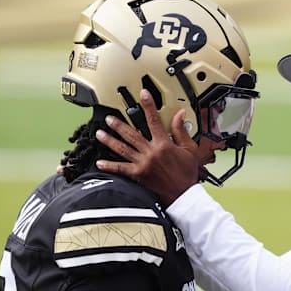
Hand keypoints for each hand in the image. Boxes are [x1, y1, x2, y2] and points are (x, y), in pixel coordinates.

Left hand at [95, 89, 199, 205]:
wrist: (183, 196)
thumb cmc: (187, 175)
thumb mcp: (190, 150)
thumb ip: (181, 132)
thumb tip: (180, 116)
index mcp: (164, 144)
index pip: (154, 120)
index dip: (148, 105)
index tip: (142, 95)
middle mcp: (151, 152)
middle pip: (131, 134)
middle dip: (119, 124)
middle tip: (109, 118)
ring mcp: (142, 164)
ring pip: (123, 148)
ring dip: (110, 140)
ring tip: (100, 133)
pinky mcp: (138, 175)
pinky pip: (121, 169)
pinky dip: (110, 165)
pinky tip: (100, 162)